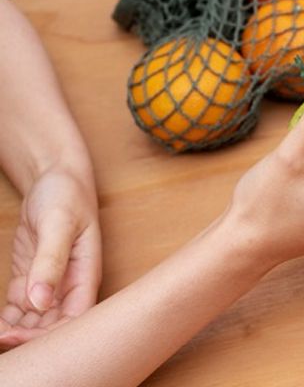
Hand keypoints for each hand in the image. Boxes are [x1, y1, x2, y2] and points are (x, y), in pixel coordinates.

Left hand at [0, 167, 101, 349]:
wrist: (55, 177)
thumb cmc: (67, 196)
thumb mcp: (59, 226)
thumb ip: (50, 263)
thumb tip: (40, 301)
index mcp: (86, 276)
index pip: (73, 320)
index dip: (48, 335)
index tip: (15, 334)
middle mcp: (70, 286)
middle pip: (52, 325)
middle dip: (27, 335)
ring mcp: (49, 283)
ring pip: (34, 320)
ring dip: (14, 330)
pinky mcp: (31, 278)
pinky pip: (19, 308)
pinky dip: (6, 318)